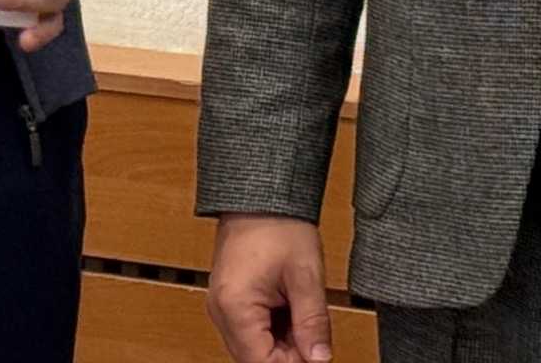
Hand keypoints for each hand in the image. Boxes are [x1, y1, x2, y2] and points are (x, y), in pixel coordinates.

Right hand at [206, 214, 331, 362]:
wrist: (262, 194)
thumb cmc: (280, 224)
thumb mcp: (306, 276)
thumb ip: (313, 323)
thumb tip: (320, 360)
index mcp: (235, 307)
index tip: (317, 356)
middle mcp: (220, 311)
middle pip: (255, 359)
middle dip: (289, 354)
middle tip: (315, 335)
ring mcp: (222, 305)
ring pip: (254, 346)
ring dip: (283, 343)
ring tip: (303, 312)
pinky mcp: (229, 299)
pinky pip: (251, 329)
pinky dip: (274, 328)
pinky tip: (292, 309)